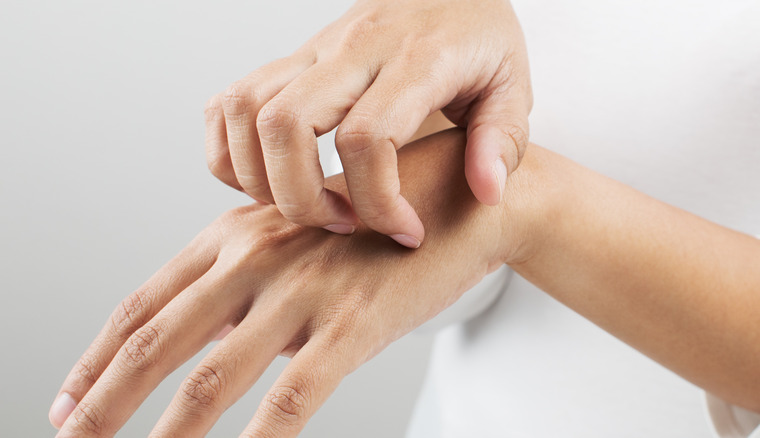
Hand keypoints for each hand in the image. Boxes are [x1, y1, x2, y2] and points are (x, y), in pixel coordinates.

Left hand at [50, 130, 530, 436]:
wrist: (468, 198)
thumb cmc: (384, 220)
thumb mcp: (302, 235)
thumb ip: (253, 281)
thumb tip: (214, 342)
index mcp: (238, 235)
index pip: (147, 302)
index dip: (99, 354)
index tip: (70, 396)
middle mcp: (258, 257)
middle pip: (158, 341)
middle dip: (104, 401)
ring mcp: (304, 290)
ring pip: (212, 378)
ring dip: (167, 435)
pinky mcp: (354, 322)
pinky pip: (294, 396)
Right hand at [205, 0, 532, 247]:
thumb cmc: (480, 39)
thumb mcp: (512, 86)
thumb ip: (501, 140)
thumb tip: (485, 193)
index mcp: (416, 59)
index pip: (367, 137)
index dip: (377, 202)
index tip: (405, 231)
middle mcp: (354, 49)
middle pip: (286, 124)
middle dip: (301, 199)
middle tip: (343, 224)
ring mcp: (315, 50)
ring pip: (245, 110)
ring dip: (258, 177)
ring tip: (306, 206)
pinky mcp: (293, 59)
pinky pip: (229, 101)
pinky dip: (229, 150)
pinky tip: (269, 177)